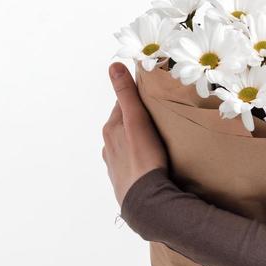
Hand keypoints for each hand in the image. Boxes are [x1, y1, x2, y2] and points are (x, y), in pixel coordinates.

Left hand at [103, 61, 169, 207]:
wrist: (145, 200)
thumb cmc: (143, 158)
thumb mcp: (136, 120)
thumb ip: (126, 94)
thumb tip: (114, 66)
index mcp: (111, 129)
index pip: (123, 105)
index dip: (138, 99)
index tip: (151, 97)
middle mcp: (108, 146)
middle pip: (124, 125)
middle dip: (137, 120)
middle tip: (157, 119)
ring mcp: (114, 165)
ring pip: (126, 145)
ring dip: (137, 141)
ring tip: (155, 142)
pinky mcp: (123, 181)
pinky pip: (131, 164)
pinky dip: (138, 159)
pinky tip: (149, 163)